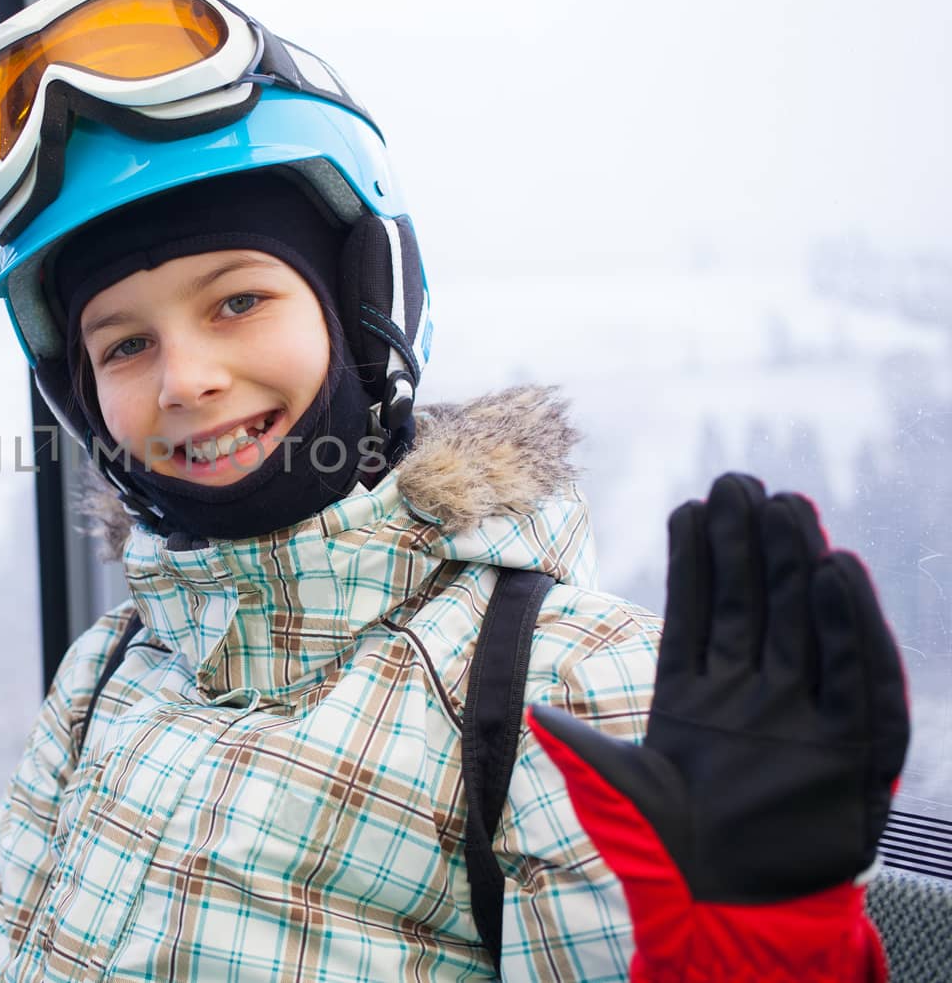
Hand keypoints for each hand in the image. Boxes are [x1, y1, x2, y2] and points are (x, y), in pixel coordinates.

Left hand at [528, 473, 908, 981]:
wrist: (725, 908)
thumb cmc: (663, 848)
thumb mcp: (615, 787)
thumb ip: (581, 747)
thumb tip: (534, 710)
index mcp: (696, 695)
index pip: (697, 611)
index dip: (696, 560)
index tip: (691, 506)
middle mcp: (752, 696)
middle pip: (755, 603)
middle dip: (749, 545)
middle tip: (741, 482)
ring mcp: (803, 715)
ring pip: (803, 622)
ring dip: (797, 565)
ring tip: (786, 506)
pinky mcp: (851, 744)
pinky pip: (856, 673)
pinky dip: (849, 624)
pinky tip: (835, 572)